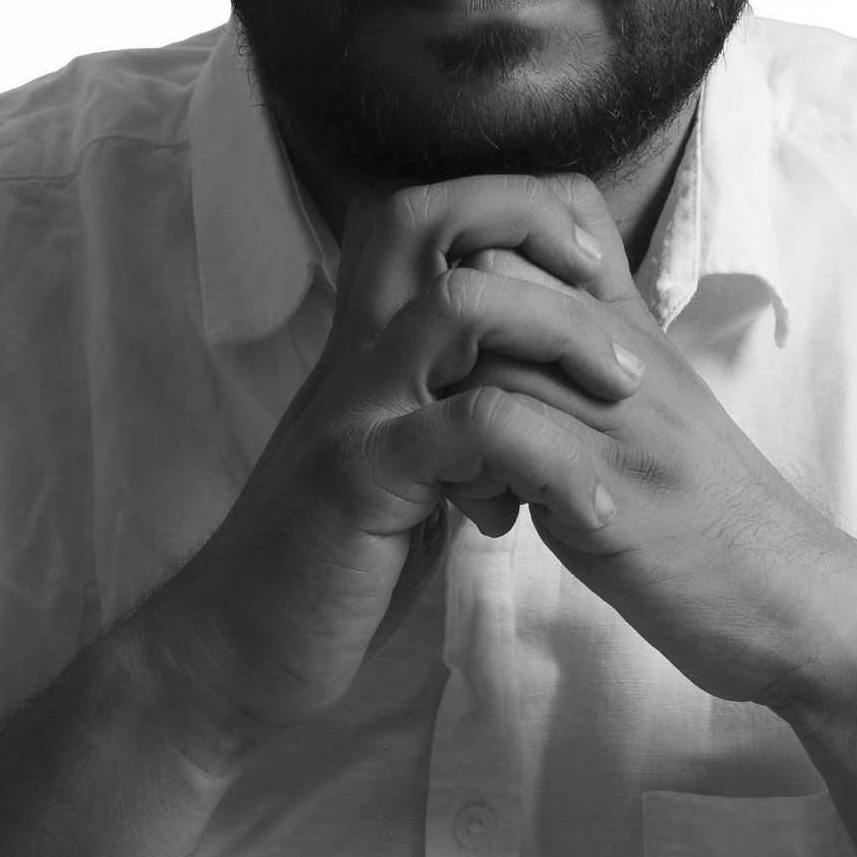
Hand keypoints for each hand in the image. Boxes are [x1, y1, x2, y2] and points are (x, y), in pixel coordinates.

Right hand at [145, 173, 642, 749]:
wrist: (235, 648)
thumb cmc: (333, 559)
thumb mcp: (403, 460)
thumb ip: (449, 406)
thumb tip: (532, 380)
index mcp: (369, 342)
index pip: (429, 214)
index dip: (513, 207)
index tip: (589, 262)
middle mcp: (355, 351)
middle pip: (427, 213)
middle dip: (532, 217)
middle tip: (608, 277)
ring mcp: (356, 407)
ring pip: (460, 303)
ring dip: (559, 327)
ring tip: (621, 386)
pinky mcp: (360, 477)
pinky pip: (466, 426)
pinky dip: (543, 455)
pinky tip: (586, 510)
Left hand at [446, 236, 856, 707]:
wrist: (794, 597)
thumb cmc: (712, 512)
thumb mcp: (656, 408)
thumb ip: (592, 358)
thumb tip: (504, 327)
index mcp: (635, 335)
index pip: (534, 236)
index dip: (471, 279)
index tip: (452, 348)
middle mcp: (630, 362)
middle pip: (497, 285)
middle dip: (442, 342)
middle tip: (437, 413)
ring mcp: (625, 426)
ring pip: (495, 358)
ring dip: (451, 414)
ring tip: (462, 473)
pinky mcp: (616, 498)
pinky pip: (517, 444)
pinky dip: (478, 476)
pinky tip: (493, 517)